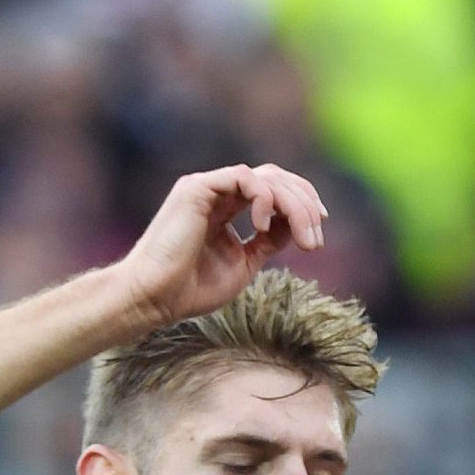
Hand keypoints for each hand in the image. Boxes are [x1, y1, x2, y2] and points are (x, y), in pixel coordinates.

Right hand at [114, 166, 328, 330]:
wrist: (155, 297)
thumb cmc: (191, 288)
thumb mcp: (244, 264)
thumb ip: (267, 243)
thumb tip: (297, 228)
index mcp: (227, 208)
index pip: (274, 191)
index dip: (302, 206)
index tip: (319, 233)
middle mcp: (218, 192)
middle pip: (276, 178)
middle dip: (305, 205)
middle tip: (316, 238)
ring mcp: (208, 188)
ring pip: (266, 177)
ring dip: (294, 206)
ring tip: (304, 239)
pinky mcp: (198, 188)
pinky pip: (244, 177)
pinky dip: (264, 199)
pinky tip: (262, 227)